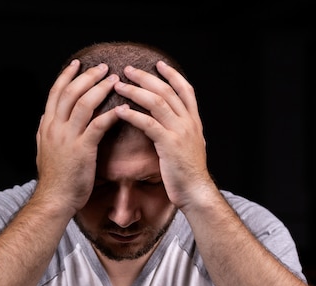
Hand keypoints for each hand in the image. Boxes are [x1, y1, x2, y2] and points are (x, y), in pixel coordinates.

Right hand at [35, 60, 119, 213]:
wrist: (54, 199)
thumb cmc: (54, 178)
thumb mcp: (43, 150)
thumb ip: (44, 132)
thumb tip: (44, 117)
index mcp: (47, 126)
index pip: (55, 93)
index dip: (66, 76)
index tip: (77, 63)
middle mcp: (55, 128)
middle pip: (70, 92)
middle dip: (87, 76)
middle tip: (103, 67)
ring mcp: (68, 138)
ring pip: (83, 104)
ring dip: (100, 89)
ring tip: (115, 79)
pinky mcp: (82, 150)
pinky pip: (97, 125)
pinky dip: (110, 114)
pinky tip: (122, 108)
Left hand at [113, 61, 213, 209]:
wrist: (196, 191)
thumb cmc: (188, 173)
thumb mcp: (190, 146)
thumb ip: (182, 131)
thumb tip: (173, 124)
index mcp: (194, 121)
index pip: (185, 89)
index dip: (172, 75)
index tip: (158, 63)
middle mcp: (188, 122)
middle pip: (167, 91)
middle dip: (146, 78)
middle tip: (128, 70)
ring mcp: (180, 132)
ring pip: (157, 102)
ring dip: (135, 91)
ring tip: (119, 86)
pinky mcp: (169, 144)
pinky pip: (148, 123)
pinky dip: (133, 115)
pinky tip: (119, 111)